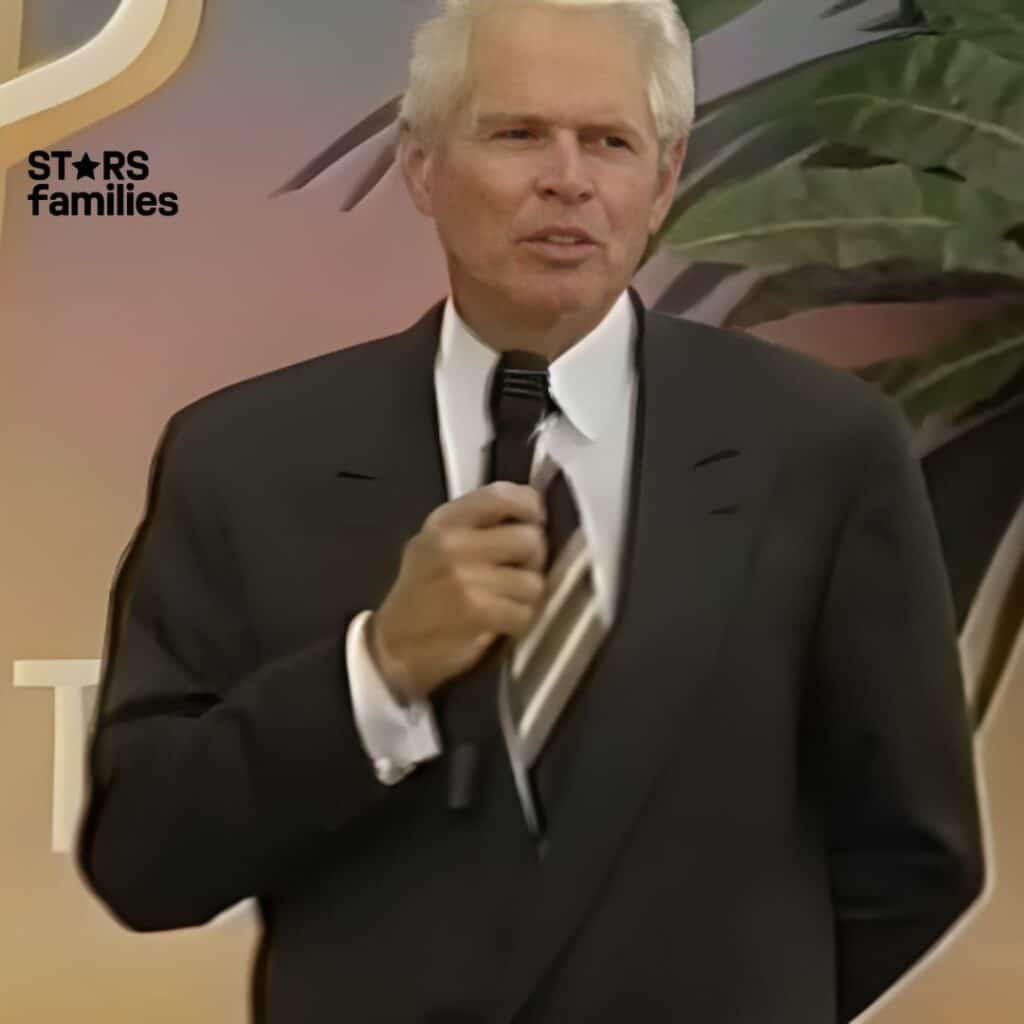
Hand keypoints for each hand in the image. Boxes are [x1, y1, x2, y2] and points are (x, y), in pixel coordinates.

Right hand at [367, 481, 547, 701]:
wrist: (392, 646)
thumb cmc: (421, 594)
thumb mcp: (436, 544)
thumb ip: (477, 524)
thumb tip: (530, 515)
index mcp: (444, 521)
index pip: (500, 495)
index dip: (529, 505)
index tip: (534, 520)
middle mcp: (453, 543)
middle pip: (529, 539)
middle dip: (533, 560)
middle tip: (517, 573)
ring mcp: (464, 578)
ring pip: (533, 581)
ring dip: (526, 597)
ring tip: (504, 602)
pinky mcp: (476, 612)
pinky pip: (525, 612)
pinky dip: (519, 622)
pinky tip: (500, 622)